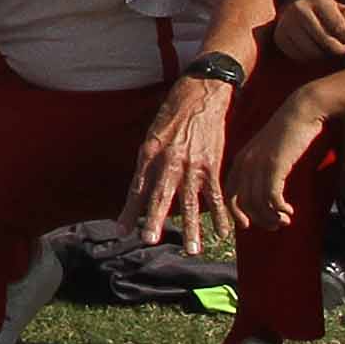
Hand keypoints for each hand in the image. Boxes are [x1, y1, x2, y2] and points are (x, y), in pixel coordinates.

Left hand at [124, 77, 232, 251]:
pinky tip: (223, 232)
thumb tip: (141, 188)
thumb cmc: (173, 115)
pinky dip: (221, 215)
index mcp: (150, 152)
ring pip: (191, 201)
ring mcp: (193, 164)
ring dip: (192, 228)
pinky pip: (217, 194)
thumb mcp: (152, 134)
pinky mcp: (213, 164)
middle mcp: (170, 160)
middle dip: (155, 220)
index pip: (137, 186)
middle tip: (149, 240)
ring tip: (191, 249)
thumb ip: (148, 162)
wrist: (201, 94)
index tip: (122, 229)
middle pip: (161, 195)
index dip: (129, 209)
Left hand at [223, 94, 324, 236]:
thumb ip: (260, 169)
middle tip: (273, 226)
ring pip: (257, 204)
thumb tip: (263, 193)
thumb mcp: (267, 152)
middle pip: (239, 203)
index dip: (237, 214)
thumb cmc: (287, 133)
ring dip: (271, 218)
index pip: (228, 194)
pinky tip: (289, 211)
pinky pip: (272, 198)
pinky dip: (280, 209)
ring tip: (285, 220)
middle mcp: (244, 163)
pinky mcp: (275, 165)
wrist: (300, 111)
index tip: (250, 224)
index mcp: (239, 160)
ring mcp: (258, 164)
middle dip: (255, 220)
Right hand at [271, 0, 344, 65]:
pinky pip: (299, 57)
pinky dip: (310, 59)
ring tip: (327, 49)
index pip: (339, 27)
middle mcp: (298, 8)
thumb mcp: (344, 11)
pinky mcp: (279, 37)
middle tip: (339, 47)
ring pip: (312, 51)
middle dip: (337, 49)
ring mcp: (286, 22)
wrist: (299, 13)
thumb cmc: (329, 15)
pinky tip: (314, 51)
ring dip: (324, 56)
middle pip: (326, 41)